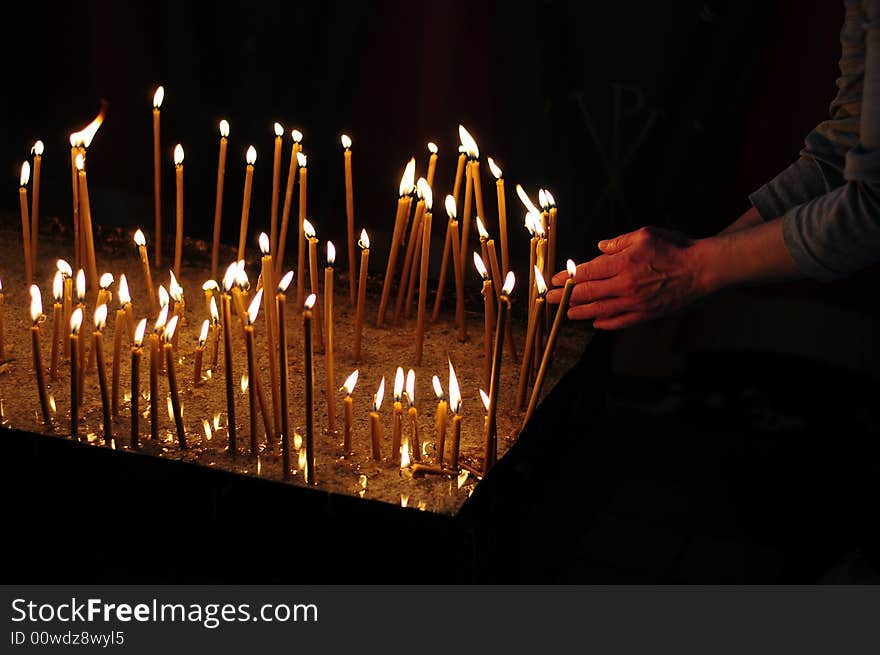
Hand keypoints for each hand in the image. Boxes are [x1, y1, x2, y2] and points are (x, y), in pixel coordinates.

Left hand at [546, 226, 707, 329]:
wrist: (703, 270)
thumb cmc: (676, 248)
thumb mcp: (645, 234)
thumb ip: (619, 242)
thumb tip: (599, 248)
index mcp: (623, 263)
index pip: (587, 272)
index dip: (568, 278)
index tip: (554, 281)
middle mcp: (625, 285)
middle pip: (587, 293)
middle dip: (565, 297)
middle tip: (549, 300)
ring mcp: (635, 303)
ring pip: (600, 310)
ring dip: (580, 312)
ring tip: (567, 314)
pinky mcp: (646, 314)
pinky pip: (620, 322)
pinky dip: (605, 323)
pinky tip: (595, 322)